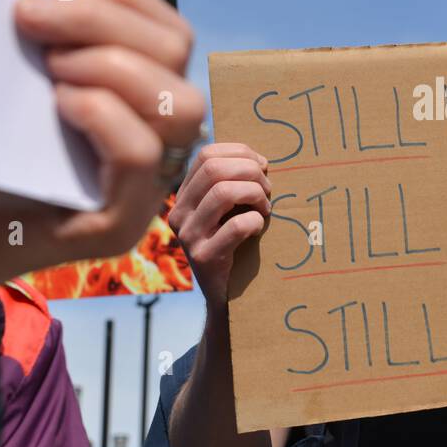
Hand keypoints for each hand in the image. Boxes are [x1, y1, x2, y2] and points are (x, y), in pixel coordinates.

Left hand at [0, 0, 205, 341]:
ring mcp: (149, 187)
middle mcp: (162, 141)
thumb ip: (56, 35)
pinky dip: (102, 115)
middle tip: (31, 16)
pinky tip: (57, 104)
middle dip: (105, 20)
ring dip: (111, 67)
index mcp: (145, 99)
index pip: (171, 31)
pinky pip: (140, 155)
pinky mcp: (119, 226)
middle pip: (181, 56)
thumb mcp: (24, 76)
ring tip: (47, 67)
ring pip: (181, 107)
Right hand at [168, 143, 272, 308]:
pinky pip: (236, 226)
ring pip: (223, 193)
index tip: (261, 166)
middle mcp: (179, 213)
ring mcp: (188, 236)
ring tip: (265, 207)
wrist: (224, 294)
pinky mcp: (204, 257)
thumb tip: (259, 161)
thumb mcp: (226, 211)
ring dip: (255, 194)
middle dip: (250, 171)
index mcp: (184, 197)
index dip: (239, 152)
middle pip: (214, 169)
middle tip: (268, 188)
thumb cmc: (232, 245)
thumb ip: (232, 183)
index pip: (206, 155)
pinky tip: (259, 227)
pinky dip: (255, 220)